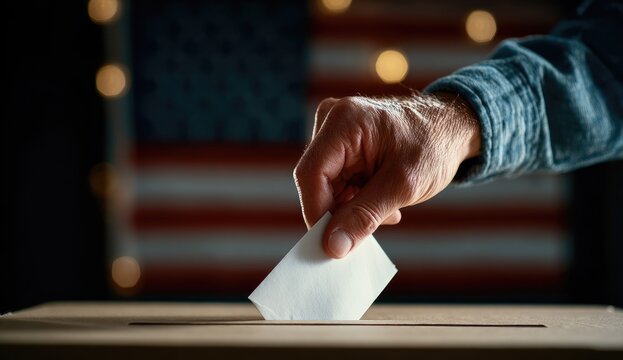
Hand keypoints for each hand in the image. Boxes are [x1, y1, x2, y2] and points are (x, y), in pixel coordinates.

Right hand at [293, 93, 480, 257]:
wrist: (452, 129)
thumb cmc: (434, 146)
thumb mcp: (403, 186)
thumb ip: (364, 216)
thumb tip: (332, 247)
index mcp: (344, 121)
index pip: (311, 174)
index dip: (317, 213)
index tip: (333, 244)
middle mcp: (331, 122)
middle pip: (316, 182)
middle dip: (341, 211)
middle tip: (375, 223)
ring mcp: (334, 133)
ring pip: (325, 187)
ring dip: (352, 207)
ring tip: (387, 208)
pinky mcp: (340, 146)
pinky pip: (335, 183)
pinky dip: (356, 199)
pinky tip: (382, 200)